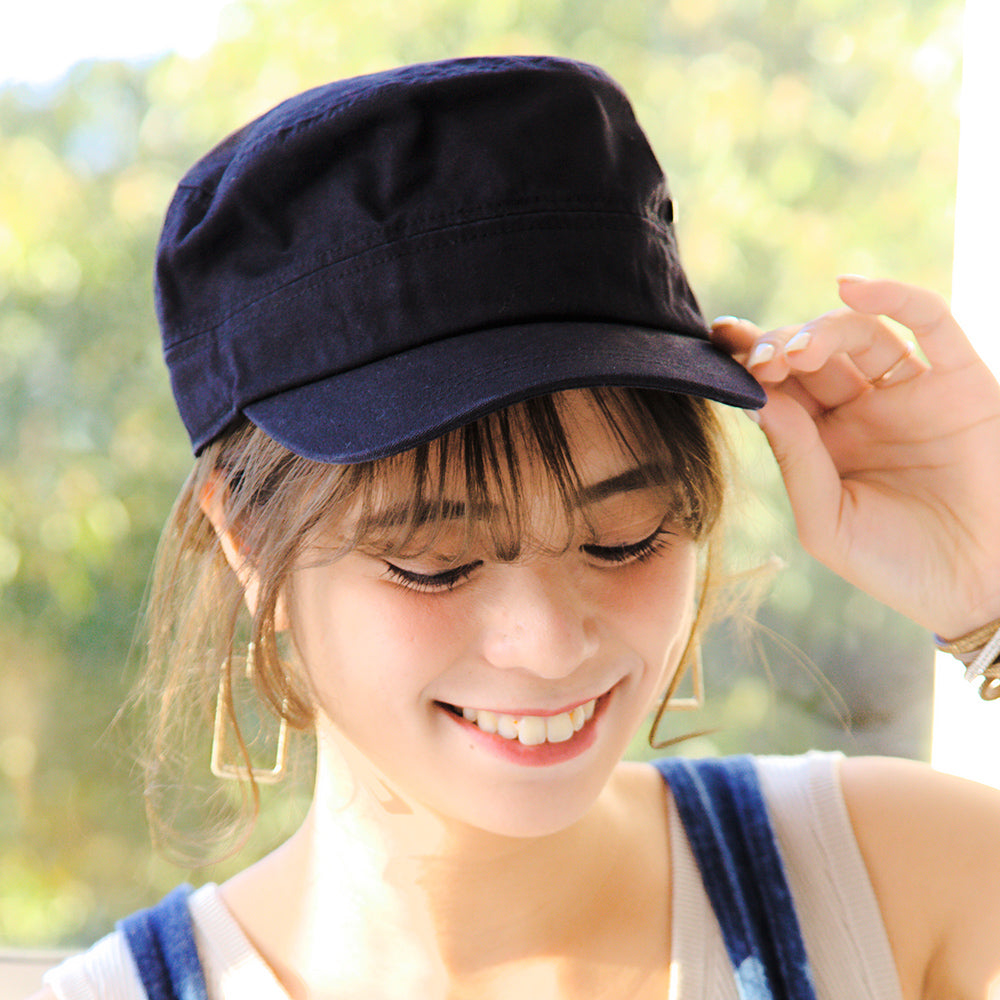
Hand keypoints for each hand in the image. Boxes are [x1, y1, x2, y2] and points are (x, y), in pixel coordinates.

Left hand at [711, 276, 999, 637]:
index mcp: (824, 443)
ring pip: (860, 334)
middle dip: (779, 347)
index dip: (749, 362)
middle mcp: (863, 411)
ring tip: (797, 353)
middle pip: (812, 355)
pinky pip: (931, 323)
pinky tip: (851, 287)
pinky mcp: (960, 382)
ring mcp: (909, 393)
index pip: (780, 389)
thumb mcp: (827, 521)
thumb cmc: (897, 566)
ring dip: (822, 330)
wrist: (979, 589)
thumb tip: (759, 398)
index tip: (718, 342)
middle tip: (760, 361)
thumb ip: (795, 459)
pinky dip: (895, 296)